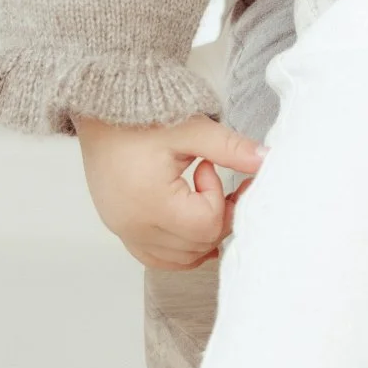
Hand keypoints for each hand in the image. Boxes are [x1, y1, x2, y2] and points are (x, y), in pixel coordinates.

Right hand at [72, 113, 264, 268]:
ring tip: (202, 197)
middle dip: (218, 217)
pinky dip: (179, 248)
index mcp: (150, 202)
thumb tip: (267, 160)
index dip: (220, 199)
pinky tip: (190, 222)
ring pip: (179, 258)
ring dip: (201, 235)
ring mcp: (124, 230)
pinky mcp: (120, 228)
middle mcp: (133, 224)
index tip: (209, 166)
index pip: (205, 225)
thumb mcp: (192, 129)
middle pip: (196, 245)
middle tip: (218, 181)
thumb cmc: (141, 116)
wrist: (99, 109)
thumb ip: (231, 148)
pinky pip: (156, 257)